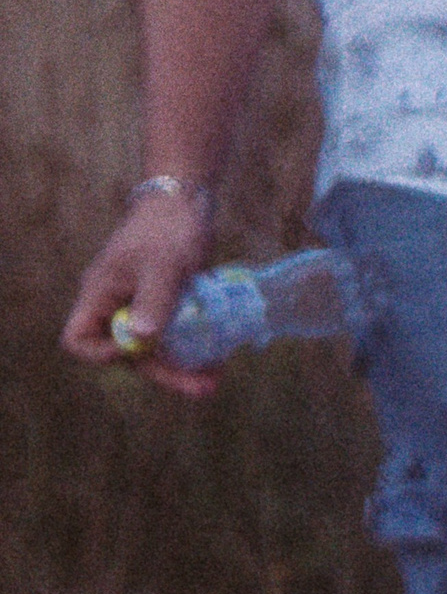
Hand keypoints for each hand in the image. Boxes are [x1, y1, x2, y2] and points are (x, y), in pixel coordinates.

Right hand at [61, 193, 221, 394]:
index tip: (140, 349)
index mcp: (101, 294)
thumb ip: (153, 301)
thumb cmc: (167, 229)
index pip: (80, 338)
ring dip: (183, 370)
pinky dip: (193, 353)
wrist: (184, 205)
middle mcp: (117, 307)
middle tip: (205, 388)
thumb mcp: (162, 266)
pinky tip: (219, 360)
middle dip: (165, 375)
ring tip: (216, 380)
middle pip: (128, 356)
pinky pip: (172, 340)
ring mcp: (141, 309)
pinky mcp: (164, 309)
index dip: (104, 354)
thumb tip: (141, 338)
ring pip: (154, 353)